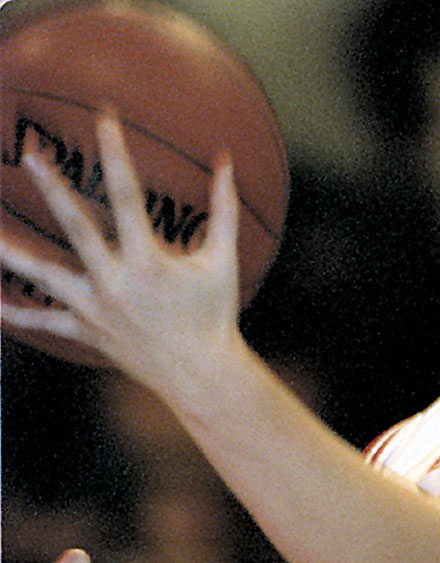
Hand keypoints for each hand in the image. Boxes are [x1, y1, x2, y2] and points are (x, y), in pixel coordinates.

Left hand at [0, 115, 241, 389]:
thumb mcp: (224, 262)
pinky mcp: (88, 332)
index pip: (128, 196)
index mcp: (148, 262)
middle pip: (75, 226)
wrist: (201, 375)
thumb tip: (225, 161)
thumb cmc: (215, 317)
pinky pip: (47, 322)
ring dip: (11, 252)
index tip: (105, 117)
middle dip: (53, 186)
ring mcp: (96, 310)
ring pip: (44, 276)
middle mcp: (115, 283)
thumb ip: (224, 210)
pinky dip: (19, 315)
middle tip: (30, 154)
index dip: (116, 152)